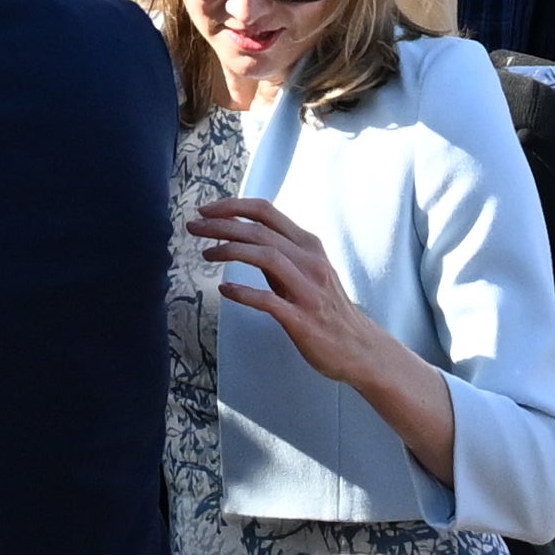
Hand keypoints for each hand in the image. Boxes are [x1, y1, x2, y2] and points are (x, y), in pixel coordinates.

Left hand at [191, 190, 421, 421]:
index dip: (233, 206)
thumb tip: (242, 238)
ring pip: (266, 256)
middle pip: (260, 231)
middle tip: (193, 227)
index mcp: (309, 245)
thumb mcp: (308, 270)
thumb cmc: (329, 309)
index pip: (266, 211)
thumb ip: (280, 253)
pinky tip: (225, 289)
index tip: (207, 209)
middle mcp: (310, 261)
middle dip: (221, 225)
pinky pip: (269, 300)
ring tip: (206, 254)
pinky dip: (244, 292)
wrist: (361, 348)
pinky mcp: (303, 319)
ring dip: (230, 250)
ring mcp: (308, 290)